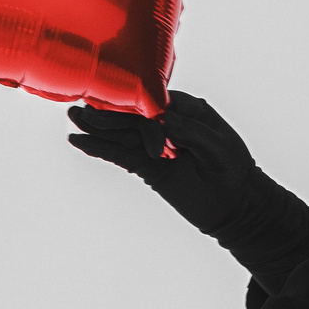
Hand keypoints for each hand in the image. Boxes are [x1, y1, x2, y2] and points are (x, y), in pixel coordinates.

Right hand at [66, 91, 260, 240]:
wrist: (235, 205)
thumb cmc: (234, 170)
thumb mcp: (219, 147)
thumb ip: (191, 132)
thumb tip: (163, 121)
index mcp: (187, 110)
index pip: (154, 103)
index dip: (135, 107)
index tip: (119, 110)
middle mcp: (167, 124)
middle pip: (132, 115)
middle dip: (108, 113)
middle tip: (81, 109)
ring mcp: (154, 145)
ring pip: (121, 134)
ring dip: (97, 127)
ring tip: (73, 117)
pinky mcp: (147, 166)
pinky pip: (120, 155)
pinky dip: (100, 148)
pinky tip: (80, 142)